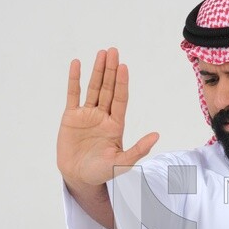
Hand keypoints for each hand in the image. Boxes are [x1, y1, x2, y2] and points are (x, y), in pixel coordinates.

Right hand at [57, 47, 158, 187]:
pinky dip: (74, 79)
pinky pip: (73, 95)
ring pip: (93, 88)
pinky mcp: (71, 117)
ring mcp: (87, 115)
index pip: (120, 99)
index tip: (123, 67)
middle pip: (108, 89)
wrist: (79, 177)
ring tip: (101, 53)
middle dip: (111, 70)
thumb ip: (139, 149)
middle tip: (113, 51)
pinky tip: (77, 64)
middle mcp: (103, 116)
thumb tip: (157, 136)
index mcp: (116, 125)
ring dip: (97, 71)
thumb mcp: (122, 163)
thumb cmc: (102, 172)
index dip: (121, 83)